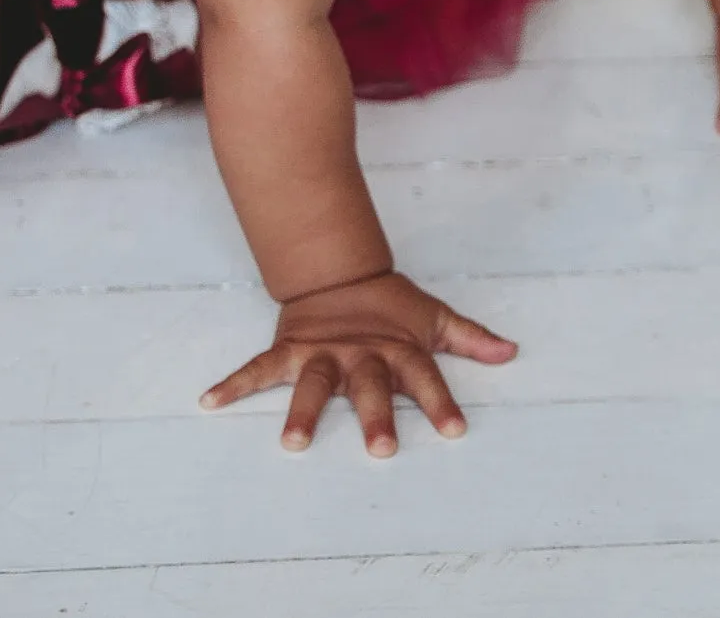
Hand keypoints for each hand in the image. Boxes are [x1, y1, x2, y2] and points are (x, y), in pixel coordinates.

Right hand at [199, 269, 514, 455]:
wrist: (336, 269)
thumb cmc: (389, 305)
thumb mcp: (431, 317)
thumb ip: (468, 338)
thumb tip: (511, 352)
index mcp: (397, 349)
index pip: (424, 376)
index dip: (441, 401)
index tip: (456, 431)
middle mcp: (360, 354)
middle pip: (370, 387)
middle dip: (375, 416)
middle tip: (382, 449)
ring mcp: (322, 353)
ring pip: (314, 384)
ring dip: (303, 412)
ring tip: (292, 444)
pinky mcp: (289, 350)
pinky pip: (258, 369)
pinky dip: (233, 384)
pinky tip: (208, 402)